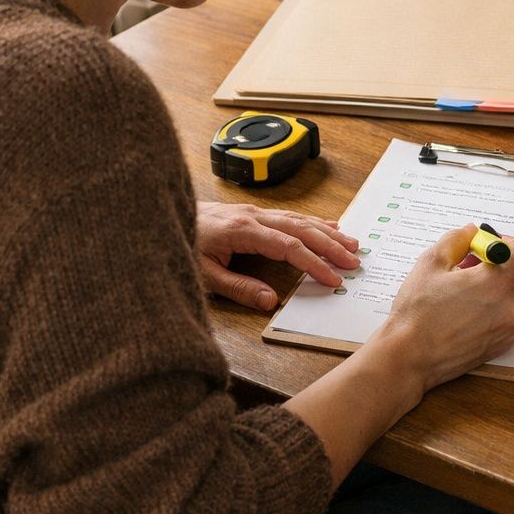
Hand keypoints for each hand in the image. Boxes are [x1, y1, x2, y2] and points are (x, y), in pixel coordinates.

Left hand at [195, 201, 360, 310]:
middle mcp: (253, 216)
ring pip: (299, 219)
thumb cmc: (180, 245)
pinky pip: (290, 215)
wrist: (159, 217)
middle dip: (330, 245)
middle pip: (301, 229)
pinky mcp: (253, 212)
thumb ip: (238, 287)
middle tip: (354, 260)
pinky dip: (313, 221)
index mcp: (242, 230)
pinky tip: (329, 226)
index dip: (313, 263)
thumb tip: (271, 301)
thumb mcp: (202, 274)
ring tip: (352, 244)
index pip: (288, 247)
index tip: (333, 278)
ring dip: (327, 232)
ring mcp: (254, 211)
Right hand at [370, 224, 513, 391]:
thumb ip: (456, 240)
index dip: (508, 243)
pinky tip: (471, 312)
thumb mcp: (431, 263)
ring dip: (503, 287)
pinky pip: (511, 318)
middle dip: (506, 265)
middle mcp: (509, 305)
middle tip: (476, 267)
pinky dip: (499, 309)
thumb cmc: (417, 314)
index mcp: (495, 282)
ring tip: (470, 291)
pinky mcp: (503, 344)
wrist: (410, 357)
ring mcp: (508, 327)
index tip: (489, 247)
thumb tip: (472, 232)